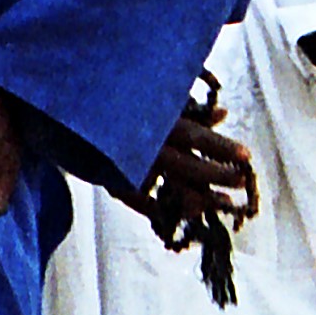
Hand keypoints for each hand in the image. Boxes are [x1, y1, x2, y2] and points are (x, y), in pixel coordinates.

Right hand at [119, 112, 253, 221]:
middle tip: (242, 181)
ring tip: (224, 201)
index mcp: (153, 121)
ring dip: (197, 197)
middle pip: (185, 166)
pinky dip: (157, 208)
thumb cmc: (119, 103)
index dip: (219, 147)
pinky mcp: (111, 179)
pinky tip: (180, 214)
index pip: (194, 137)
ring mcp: (126, 165)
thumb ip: (187, 109)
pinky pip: (138, 200)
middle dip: (216, 175)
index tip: (246, 156)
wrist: (68, 114)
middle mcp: (142, 145)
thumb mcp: (154, 100)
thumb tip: (224, 113)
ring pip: (165, 187)